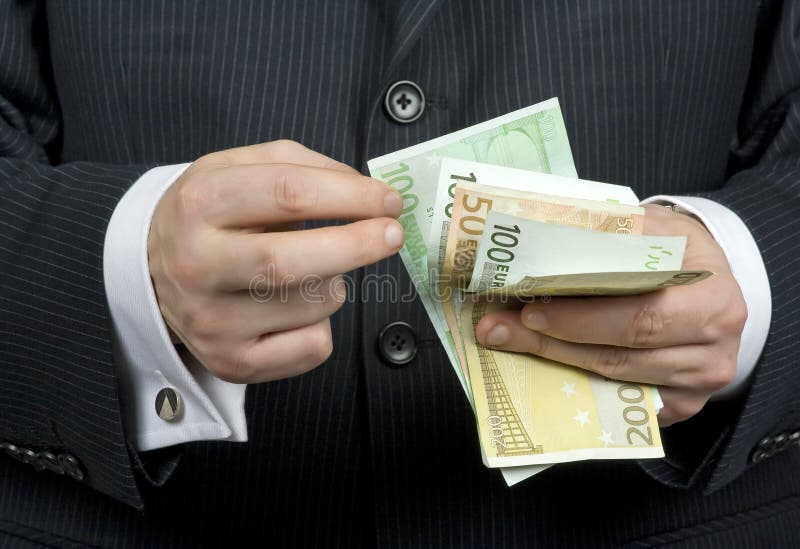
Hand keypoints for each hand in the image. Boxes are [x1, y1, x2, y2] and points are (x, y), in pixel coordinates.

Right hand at [148, 140, 403, 382]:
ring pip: (313, 304)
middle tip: (392, 234)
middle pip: (291, 261)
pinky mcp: (231, 362)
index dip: (352, 195)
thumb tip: (364, 190)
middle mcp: (197, 265)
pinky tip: (298, 308)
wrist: (153, 270)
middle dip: (358, 245)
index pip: (288, 194)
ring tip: (311, 270)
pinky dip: (324, 324)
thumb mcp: (238, 167)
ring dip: (336, 282)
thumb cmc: (211, 214)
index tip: (388, 199)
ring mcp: (212, 321)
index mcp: (200, 204)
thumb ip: (301, 166)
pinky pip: (312, 346)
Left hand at [475, 204, 747, 425]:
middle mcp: (712, 346)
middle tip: (502, 329)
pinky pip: (620, 400)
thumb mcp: (655, 226)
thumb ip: (609, 234)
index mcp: (712, 297)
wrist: (712, 280)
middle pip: (621, 353)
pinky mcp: (682, 404)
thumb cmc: (676, 249)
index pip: (639, 315)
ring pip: (614, 378)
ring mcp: (700, 381)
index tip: (529, 308)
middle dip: (554, 342)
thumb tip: (538, 235)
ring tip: (510, 339)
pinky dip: (578, 383)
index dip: (580, 318)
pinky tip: (542, 365)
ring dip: (556, 361)